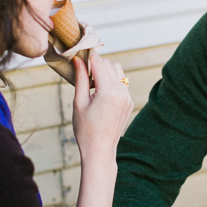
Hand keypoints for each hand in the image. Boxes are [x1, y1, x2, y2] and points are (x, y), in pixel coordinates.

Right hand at [65, 54, 132, 206]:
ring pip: (118, 71)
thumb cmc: (85, 130)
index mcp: (108, 91)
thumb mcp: (79, 102)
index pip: (99, 62)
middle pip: (110, 64)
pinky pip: (122, 83)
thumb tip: (78, 59)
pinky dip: (111, 82)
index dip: (87, 57)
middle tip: (82, 73)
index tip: (78, 54)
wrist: (100, 151)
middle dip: (96, 64)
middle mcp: (122, 92)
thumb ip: (81, 79)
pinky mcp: (129, 102)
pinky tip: (100, 94)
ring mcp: (128, 97)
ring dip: (105, 72)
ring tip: (92, 85)